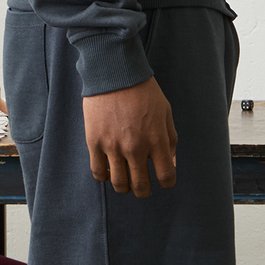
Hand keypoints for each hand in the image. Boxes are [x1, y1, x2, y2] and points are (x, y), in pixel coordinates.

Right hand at [83, 78, 176, 196]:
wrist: (115, 73)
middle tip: (143, 188)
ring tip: (125, 181)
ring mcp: (113, 146)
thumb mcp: (165, 112)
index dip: (167, 183)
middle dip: (144, 191)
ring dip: (124, 187)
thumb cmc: (144, 91)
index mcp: (157, 140)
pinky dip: (104, 177)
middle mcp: (136, 147)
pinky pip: (98, 172)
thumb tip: (170, 163)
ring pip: (119, 184)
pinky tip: (109, 170)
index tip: (164, 181)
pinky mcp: (94, 142)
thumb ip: (170, 139)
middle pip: (141, 186)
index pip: (166, 176)